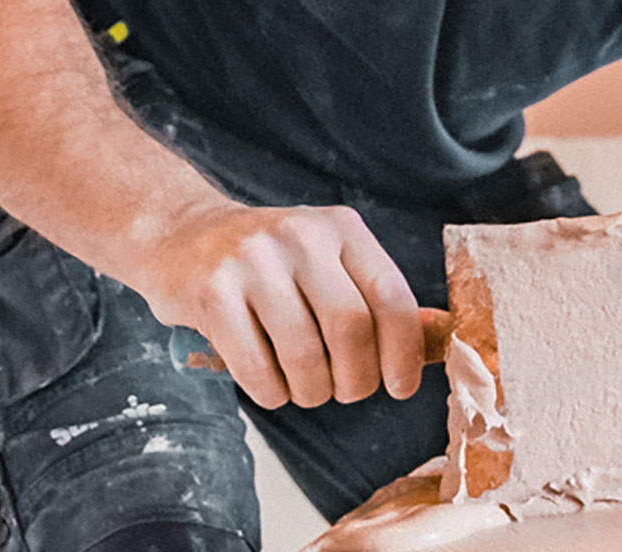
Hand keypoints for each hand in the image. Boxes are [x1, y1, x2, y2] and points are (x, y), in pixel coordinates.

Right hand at [142, 200, 431, 409]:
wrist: (180, 234)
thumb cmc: (269, 264)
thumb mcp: (328, 262)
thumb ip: (377, 299)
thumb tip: (441, 339)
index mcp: (342, 228)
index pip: (392, 297)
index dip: (404, 354)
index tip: (400, 387)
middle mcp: (301, 236)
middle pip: (352, 331)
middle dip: (355, 381)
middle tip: (343, 390)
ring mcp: (253, 261)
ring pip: (305, 357)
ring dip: (311, 392)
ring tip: (303, 386)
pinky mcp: (212, 292)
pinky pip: (258, 370)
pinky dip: (272, 393)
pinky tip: (269, 383)